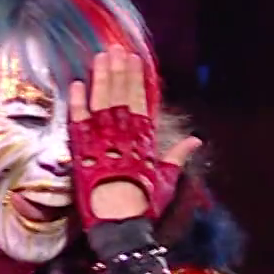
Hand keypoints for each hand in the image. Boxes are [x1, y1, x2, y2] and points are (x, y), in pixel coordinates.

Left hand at [68, 51, 199, 223]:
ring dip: (102, 78)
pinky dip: (78, 102)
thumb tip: (196, 140)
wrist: (121, 224)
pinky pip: (79, 121)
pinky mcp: (83, 150)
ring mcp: (103, 140)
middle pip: (122, 96)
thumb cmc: (144, 206)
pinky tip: (77, 84)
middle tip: (116, 49)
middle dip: (119, 71)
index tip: (135, 59)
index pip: (142, 102)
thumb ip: (178, 156)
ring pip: (103, 102)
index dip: (137, 79)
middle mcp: (125, 135)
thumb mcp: (166, 180)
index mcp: (146, 140)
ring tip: (101, 57)